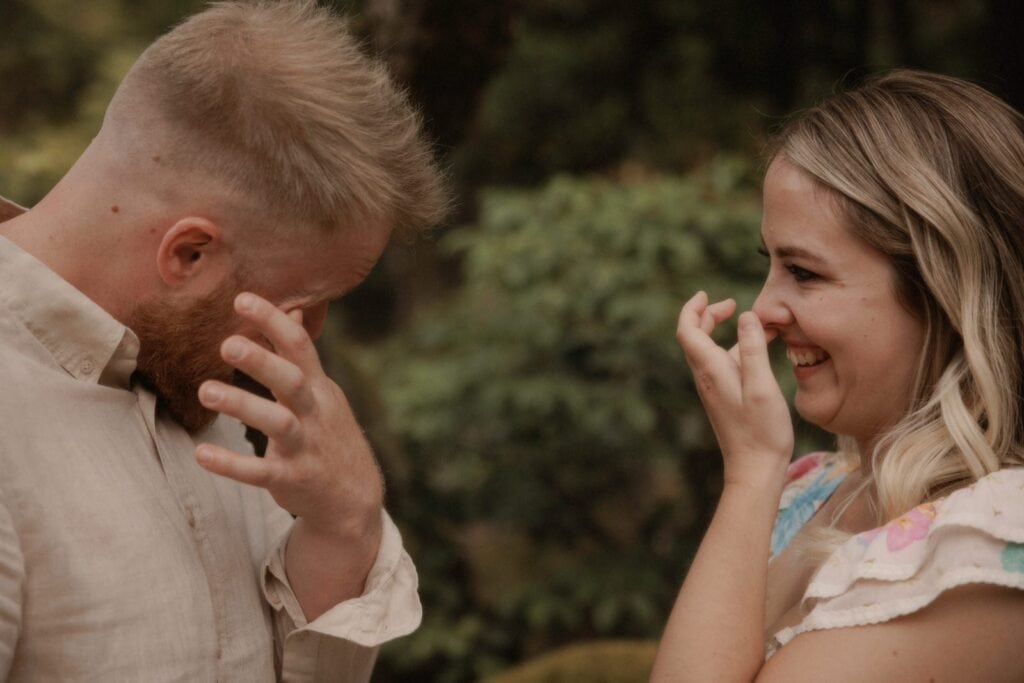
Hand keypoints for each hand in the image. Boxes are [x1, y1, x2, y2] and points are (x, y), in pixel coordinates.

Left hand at [195, 292, 382, 542]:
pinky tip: (201, 454)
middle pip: (292, 381)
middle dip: (262, 361)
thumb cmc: (328, 434)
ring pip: (278, 422)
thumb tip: (294, 311)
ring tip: (205, 391)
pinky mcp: (292, 478)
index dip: (273, 322)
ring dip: (243, 406)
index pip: (300, 347)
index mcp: (318, 387)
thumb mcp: (321, 392)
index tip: (242, 299)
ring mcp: (305, 446)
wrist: (354, 496)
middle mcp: (314, 412)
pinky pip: (261, 472)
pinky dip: (231, 464)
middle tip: (227, 343)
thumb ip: (302, 355)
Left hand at [675, 291, 792, 486]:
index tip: (707, 294)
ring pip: (712, 350)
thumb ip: (753, 349)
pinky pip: (725, 363)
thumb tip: (746, 316)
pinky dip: (739, 348)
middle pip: (695, 337)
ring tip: (759, 323)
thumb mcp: (762, 386)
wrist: (755, 470)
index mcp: (710, 370)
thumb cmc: (761, 431)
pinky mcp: (725, 397)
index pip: (687, 330)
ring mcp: (714, 388)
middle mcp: (707, 377)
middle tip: (732, 305)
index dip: (693, 308)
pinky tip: (762, 348)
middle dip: (709, 315)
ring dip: (728, 331)